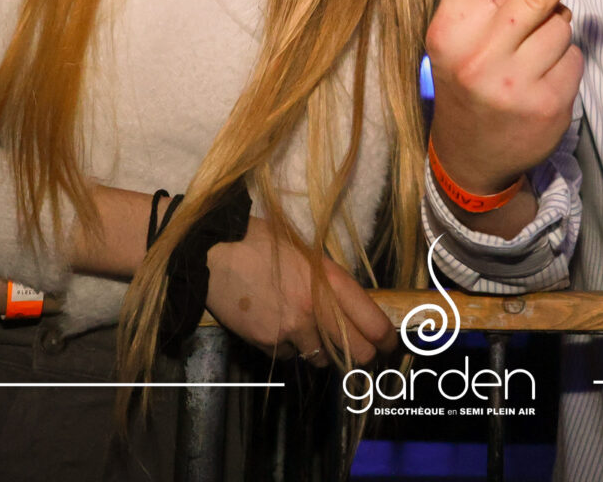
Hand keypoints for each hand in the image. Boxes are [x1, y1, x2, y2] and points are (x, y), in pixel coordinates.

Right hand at [205, 216, 395, 368]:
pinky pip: (289, 356)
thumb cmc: (261, 242)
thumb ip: (329, 282)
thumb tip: (349, 307)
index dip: (386, 339)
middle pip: (357, 352)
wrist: (214, 252)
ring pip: (322, 359)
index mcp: (331, 281)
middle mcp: (317, 309)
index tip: (388, 344)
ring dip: (320, 351)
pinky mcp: (269, 342)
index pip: (374, 323)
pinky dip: (287, 348)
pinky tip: (276, 327)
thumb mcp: (306, 253)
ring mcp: (293, 328)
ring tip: (306, 331)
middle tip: (355, 349)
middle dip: (359, 353)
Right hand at [425, 0, 602, 196]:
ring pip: (562, 22)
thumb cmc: (468, 74)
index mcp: (452, 25)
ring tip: (526, 55)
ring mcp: (513, 80)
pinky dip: (565, 60)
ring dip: (555, 29)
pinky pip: (575, 55)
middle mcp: (479, 50)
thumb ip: (487, 2)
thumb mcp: (457, 36)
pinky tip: (540, 79)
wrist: (470, 155)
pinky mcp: (546, 101)